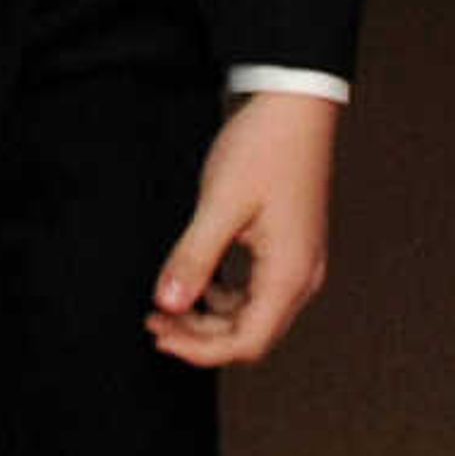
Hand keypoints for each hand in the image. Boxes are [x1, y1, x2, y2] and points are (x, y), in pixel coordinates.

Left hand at [148, 90, 337, 366]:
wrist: (295, 105)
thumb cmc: (264, 148)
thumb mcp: (219, 204)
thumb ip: (193, 258)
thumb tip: (167, 305)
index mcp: (290, 274)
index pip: (247, 342)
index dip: (200, 350)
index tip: (158, 334)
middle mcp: (301, 277)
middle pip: (251, 334)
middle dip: (200, 336)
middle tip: (153, 320)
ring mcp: (298, 263)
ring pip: (253, 315)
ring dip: (210, 318)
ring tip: (167, 304)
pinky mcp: (288, 248)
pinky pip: (255, 290)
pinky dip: (224, 295)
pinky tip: (197, 280)